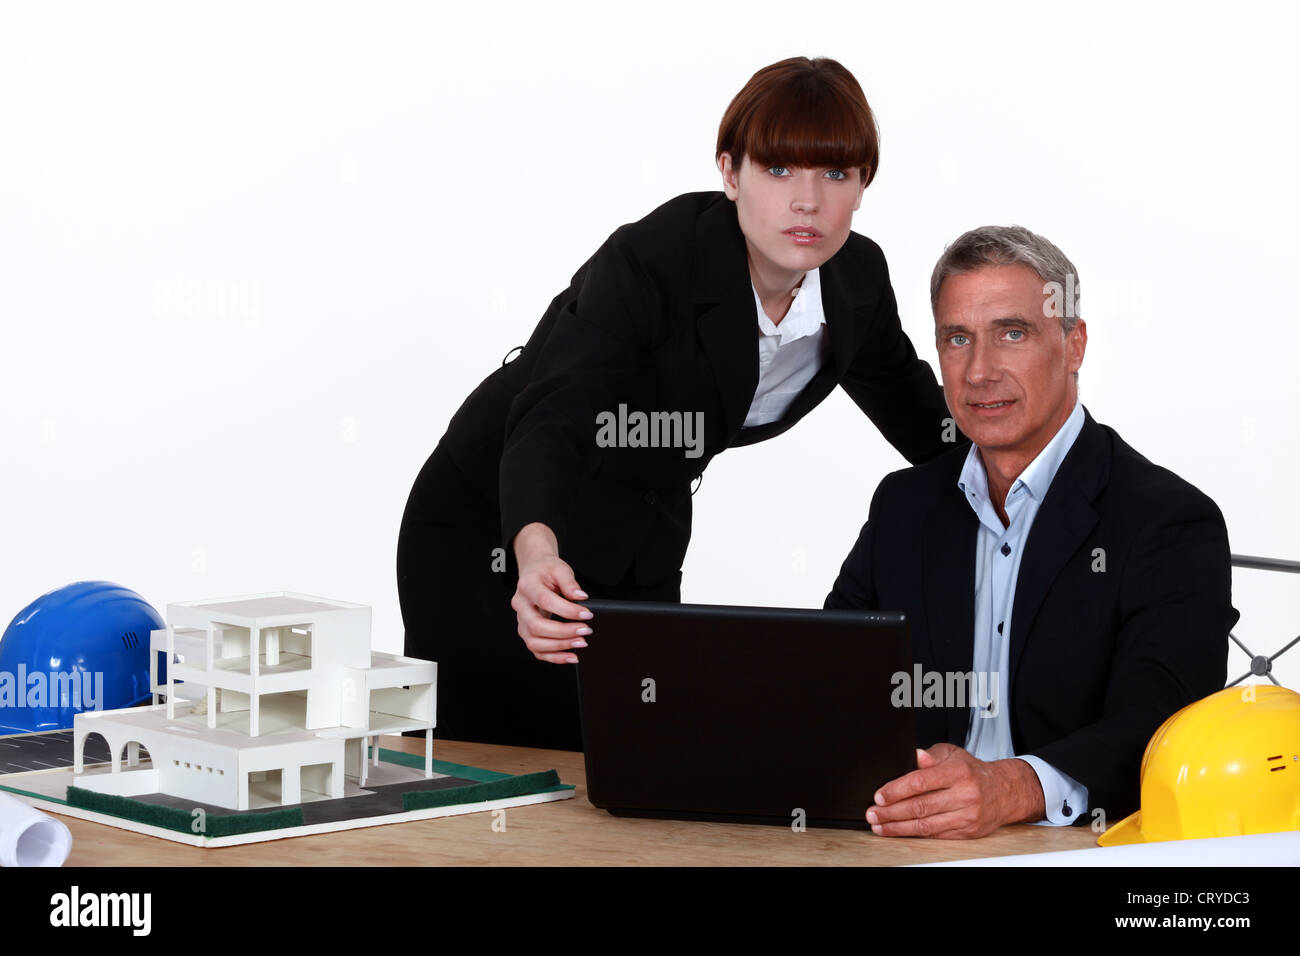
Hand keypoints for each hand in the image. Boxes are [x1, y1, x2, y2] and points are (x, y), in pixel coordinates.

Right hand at [510, 523, 591, 663]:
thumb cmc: (546, 571)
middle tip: (585, 630)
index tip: (586, 614)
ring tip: (580, 643)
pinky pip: (537, 651)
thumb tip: (580, 597)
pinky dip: (554, 657)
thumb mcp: (560, 569)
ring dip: (559, 646)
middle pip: (537, 626)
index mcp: (527, 586)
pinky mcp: (527, 632)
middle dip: (564, 632)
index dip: (567, 610)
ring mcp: (521, 621)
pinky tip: (571, 655)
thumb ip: (570, 583)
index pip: (546, 601)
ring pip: (534, 642)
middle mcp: (520, 605)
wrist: (534, 573)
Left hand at [864, 744, 1044, 838]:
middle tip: (872, 813)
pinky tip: (900, 831)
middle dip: (891, 812)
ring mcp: (967, 816)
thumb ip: (931, 755)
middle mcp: (965, 795)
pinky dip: (914, 834)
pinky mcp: (967, 832)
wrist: (1005, 791)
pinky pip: (936, 835)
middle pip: (920, 806)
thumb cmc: (972, 771)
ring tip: (880, 826)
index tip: (879, 796)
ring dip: (898, 827)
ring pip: (926, 825)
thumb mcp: (952, 753)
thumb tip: (914, 756)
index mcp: (958, 772)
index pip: (921, 782)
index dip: (897, 790)